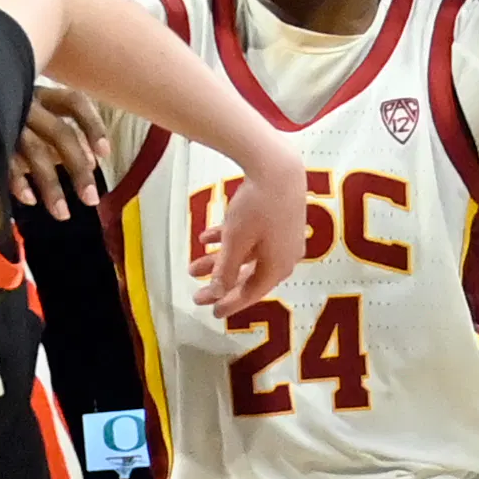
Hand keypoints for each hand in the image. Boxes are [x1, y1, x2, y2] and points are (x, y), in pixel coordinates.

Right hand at [11, 84, 110, 219]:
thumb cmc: (4, 120)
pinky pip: (6, 162)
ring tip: (63, 214)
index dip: (93, 126)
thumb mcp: (35, 123)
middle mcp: (25, 105)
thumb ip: (61, 141)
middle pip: (61, 133)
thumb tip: (90, 162)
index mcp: (41, 96)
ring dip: (52, 186)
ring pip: (36, 152)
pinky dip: (19, 182)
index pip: (74, 103)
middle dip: (78, 168)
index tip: (104, 155)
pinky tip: (30, 200)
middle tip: (91, 200)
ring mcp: (5, 121)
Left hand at [195, 140, 305, 313]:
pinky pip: (252, 236)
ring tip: (193, 266)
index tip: (212, 312)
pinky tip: (206, 236)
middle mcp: (285, 256)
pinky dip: (230, 239)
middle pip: (248, 276)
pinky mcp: (279, 218)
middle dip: (220, 283)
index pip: (251, 292)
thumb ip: (226, 270)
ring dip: (219, 260)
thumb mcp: (236, 242)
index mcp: (278, 267)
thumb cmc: (257, 207)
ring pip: (247, 255)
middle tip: (198, 294)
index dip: (230, 303)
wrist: (278, 166)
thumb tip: (218, 293)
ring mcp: (283, 237)